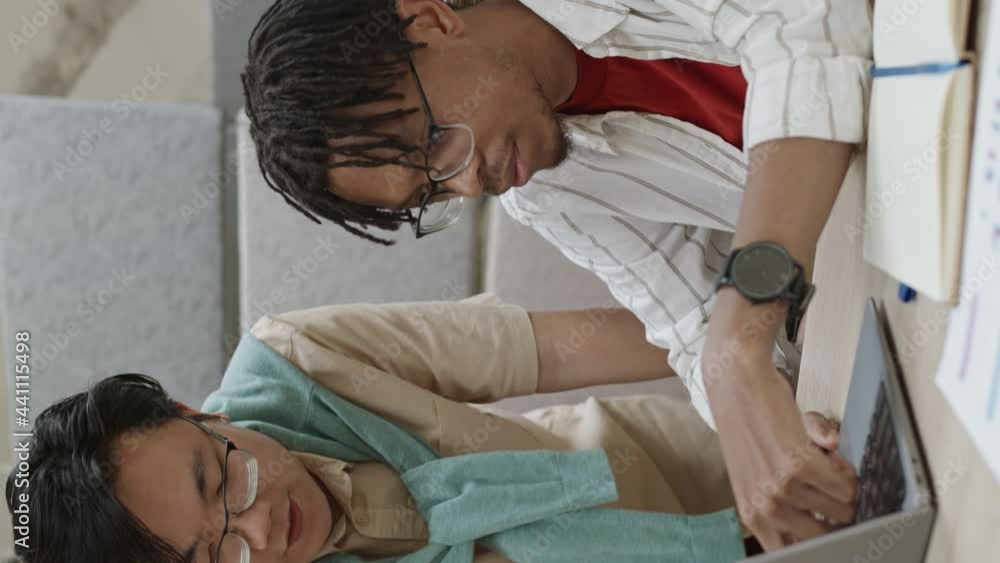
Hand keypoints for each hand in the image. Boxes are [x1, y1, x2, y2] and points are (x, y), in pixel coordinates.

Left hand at [705, 348, 857, 550]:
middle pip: (824, 535)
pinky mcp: (799, 466)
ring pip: (841, 510)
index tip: (830, 527)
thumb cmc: (747, 427)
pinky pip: (845, 485)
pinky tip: (830, 454)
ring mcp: (781, 490)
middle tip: (831, 488)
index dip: (818, 540)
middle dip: (836, 514)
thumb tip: (828, 516)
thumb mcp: (759, 475)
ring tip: (828, 466)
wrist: (735, 385)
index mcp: (753, 516)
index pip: (793, 552)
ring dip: (844, 489)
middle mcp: (766, 509)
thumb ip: (789, 505)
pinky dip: (847, 471)